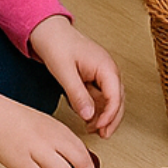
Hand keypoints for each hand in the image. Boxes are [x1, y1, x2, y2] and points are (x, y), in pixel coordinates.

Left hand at [27, 14, 124, 138]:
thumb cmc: (57, 45)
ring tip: (91, 130)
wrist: (48, 31)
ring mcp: (102, 74)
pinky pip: (100, 97)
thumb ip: (77, 94)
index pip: (116, 96)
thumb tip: (89, 115)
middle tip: (101, 135)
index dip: (110, 115)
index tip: (99, 128)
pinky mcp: (94, 77)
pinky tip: (86, 118)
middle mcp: (108, 70)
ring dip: (104, 116)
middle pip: (119, 100)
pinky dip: (96, 109)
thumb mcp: (65, 72)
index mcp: (106, 66)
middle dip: (112, 119)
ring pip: (111, 101)